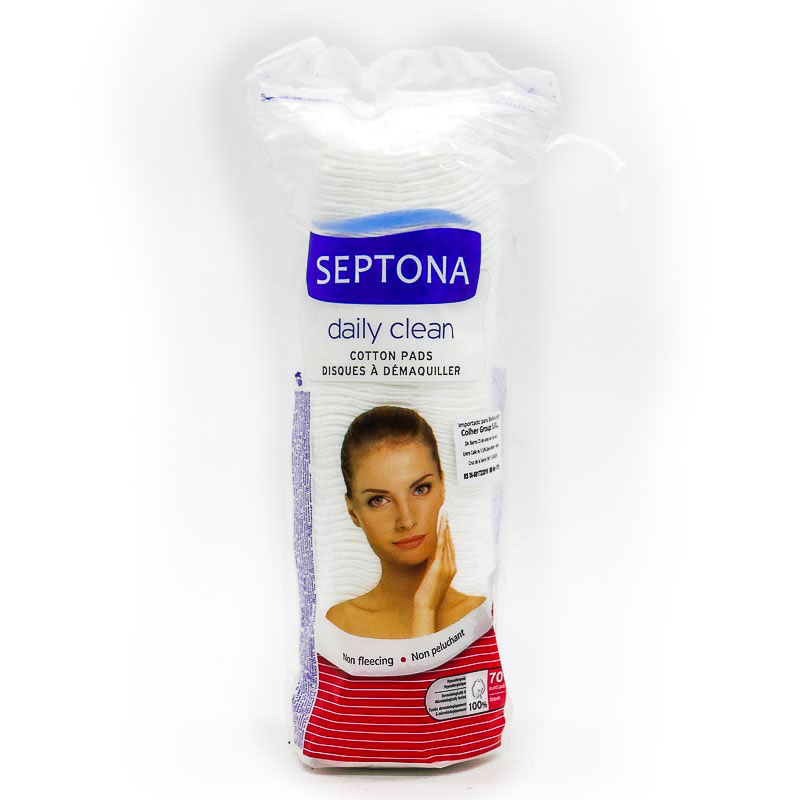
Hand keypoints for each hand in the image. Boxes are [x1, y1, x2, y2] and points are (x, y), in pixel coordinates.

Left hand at [412, 508, 455, 635]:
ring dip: (445, 527)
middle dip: (447, 526)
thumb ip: (434, 566)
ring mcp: (447, 566)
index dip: (448, 532)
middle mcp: (452, 566)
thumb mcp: (432, 577)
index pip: (450, 546)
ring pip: (447, 542)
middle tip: (445, 511)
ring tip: (444, 514)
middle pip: (450, 541)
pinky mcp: (439, 567)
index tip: (445, 520)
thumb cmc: (427, 594)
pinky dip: (442, 535)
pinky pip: (441, 547)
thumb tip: (430, 555)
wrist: (426, 606)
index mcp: (451, 568)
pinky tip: (441, 526)